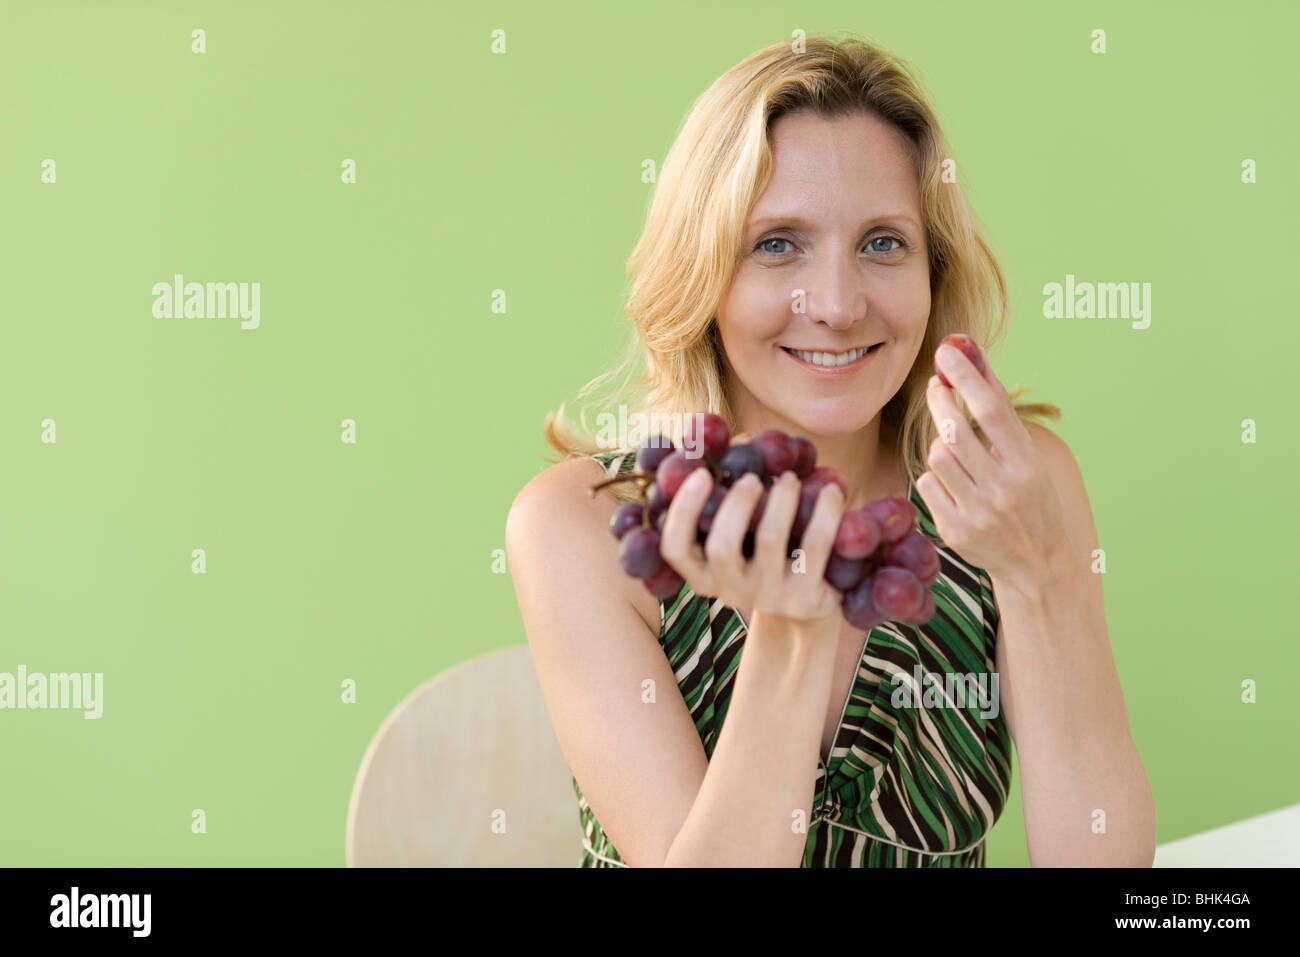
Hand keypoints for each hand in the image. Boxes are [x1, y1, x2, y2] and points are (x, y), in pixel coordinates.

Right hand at [658, 468, 845, 627]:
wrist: (807, 607)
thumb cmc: (765, 553)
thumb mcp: (742, 532)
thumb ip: (730, 494)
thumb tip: (738, 439)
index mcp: (702, 575)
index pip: (675, 548)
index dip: (684, 510)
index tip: (701, 474)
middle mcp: (730, 590)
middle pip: (722, 547)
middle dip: (737, 503)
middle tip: (751, 478)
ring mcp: (769, 596)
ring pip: (769, 540)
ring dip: (780, 499)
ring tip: (790, 479)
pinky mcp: (806, 597)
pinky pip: (815, 546)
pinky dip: (824, 511)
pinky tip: (832, 491)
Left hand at [917, 341, 1068, 582]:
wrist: (1037, 563)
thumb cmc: (1028, 496)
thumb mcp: (1025, 454)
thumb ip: (999, 411)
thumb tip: (972, 356)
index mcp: (1026, 463)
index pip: (992, 409)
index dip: (967, 376)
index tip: (947, 351)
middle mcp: (1004, 487)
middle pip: (955, 430)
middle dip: (940, 400)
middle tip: (936, 384)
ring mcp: (977, 512)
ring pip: (937, 456)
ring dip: (940, 445)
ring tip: (956, 452)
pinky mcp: (954, 531)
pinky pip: (927, 484)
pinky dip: (935, 478)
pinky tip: (953, 485)